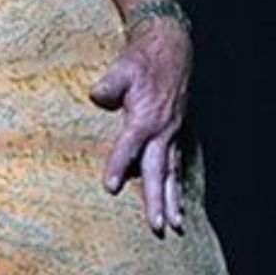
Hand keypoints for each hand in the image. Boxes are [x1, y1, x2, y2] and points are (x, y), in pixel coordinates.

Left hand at [88, 17, 192, 235]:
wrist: (171, 47)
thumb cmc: (142, 59)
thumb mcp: (122, 67)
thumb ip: (108, 86)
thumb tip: (97, 97)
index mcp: (146, 117)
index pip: (129, 147)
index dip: (118, 166)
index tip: (109, 187)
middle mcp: (163, 130)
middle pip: (157, 171)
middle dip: (156, 200)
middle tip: (157, 226)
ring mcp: (173, 133)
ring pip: (172, 173)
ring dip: (172, 200)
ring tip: (174, 226)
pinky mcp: (177, 133)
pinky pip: (178, 165)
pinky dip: (177, 186)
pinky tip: (178, 205)